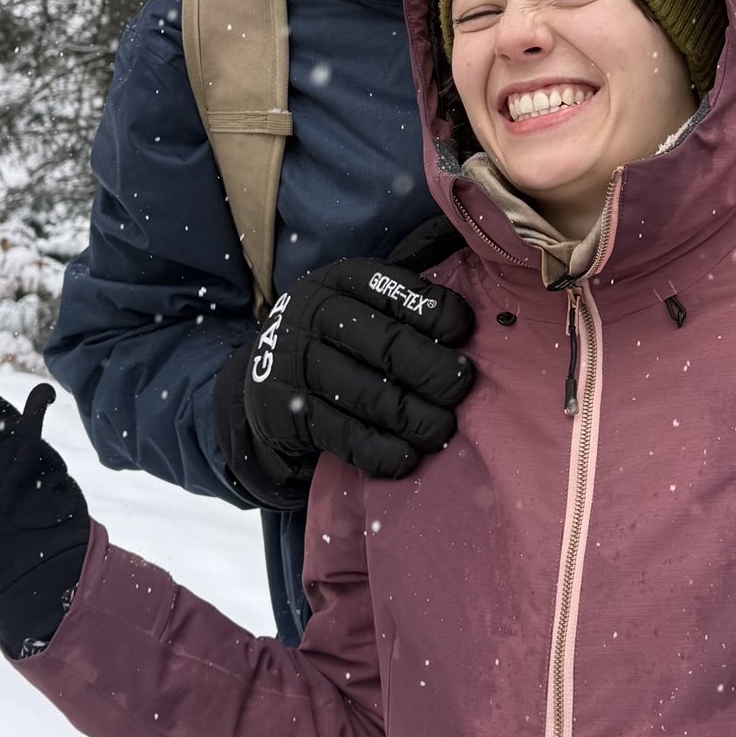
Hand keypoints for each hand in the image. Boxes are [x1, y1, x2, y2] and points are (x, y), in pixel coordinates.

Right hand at [216, 257, 476, 500]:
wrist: (261, 383)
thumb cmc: (338, 340)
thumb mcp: (361, 303)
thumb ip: (407, 301)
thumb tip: (474, 317)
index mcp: (340, 280)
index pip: (393, 290)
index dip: (436, 312)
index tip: (465, 334)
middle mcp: (312, 315)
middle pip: (386, 344)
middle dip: (433, 369)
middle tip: (461, 387)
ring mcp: (295, 365)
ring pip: (369, 394)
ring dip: (415, 416)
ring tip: (442, 428)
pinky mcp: (288, 415)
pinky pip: (345, 437)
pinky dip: (382, 451)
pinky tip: (408, 456)